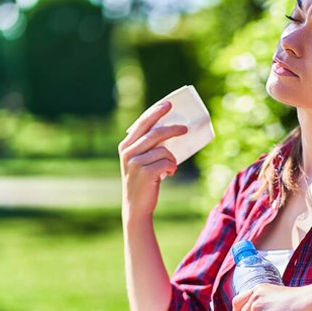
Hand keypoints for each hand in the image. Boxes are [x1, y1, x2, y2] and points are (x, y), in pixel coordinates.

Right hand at [118, 101, 186, 220]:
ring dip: (172, 158)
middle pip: (155, 133)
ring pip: (164, 150)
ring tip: (171, 166)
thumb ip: (149, 147)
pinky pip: (167, 162)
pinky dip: (172, 167)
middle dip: (172, 128)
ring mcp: (135, 162)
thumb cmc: (143, 181)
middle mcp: (128, 152)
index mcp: (126, 146)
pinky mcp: (145, 173)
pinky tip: (169, 174)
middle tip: (185, 128)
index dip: (156, 112)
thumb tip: (170, 130)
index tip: (168, 103)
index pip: (142, 123)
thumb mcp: (141, 161)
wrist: (136, 206)